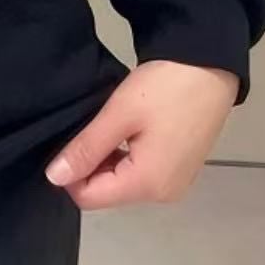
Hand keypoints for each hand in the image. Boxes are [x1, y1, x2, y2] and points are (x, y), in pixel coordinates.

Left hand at [44, 59, 240, 209]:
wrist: (210, 66)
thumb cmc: (165, 88)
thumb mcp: (119, 113)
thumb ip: (87, 148)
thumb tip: (54, 178)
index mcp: (148, 185)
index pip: (89, 198)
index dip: (70, 172)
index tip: (69, 138)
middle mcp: (163, 194)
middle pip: (107, 192)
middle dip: (90, 165)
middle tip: (89, 126)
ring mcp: (175, 184)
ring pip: (123, 183)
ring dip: (108, 158)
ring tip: (108, 124)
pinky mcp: (181, 170)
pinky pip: (141, 173)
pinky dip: (126, 156)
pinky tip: (126, 129)